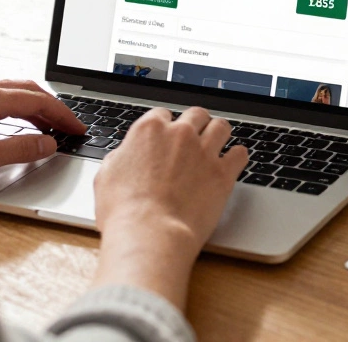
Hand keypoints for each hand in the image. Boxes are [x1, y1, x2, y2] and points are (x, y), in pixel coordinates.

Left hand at [0, 80, 85, 187]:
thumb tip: (48, 144)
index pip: (38, 100)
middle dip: (52, 106)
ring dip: (34, 106)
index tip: (78, 129)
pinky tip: (15, 123)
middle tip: (69, 125)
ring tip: (49, 126)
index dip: (63, 115)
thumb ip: (20, 150)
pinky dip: (15, 108)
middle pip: (27, 90)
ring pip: (10, 92)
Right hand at [91, 107, 247, 309]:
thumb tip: (125, 156)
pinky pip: (240, 153)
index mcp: (149, 131)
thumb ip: (121, 158)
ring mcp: (204, 151)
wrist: (151, 234)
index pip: (163, 114)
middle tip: (195, 138)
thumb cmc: (124, 212)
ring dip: (219, 134)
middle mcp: (180, 134)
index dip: (166, 126)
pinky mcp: (223, 173)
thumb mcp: (106, 177)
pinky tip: (232, 163)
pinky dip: (237, 157)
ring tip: (217, 145)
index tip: (168, 137)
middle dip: (196, 124)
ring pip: (221, 127)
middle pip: (197, 115)